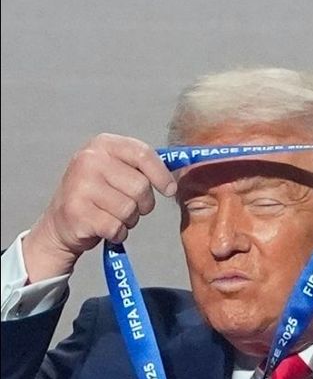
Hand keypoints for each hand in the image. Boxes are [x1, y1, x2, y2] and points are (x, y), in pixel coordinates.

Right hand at [22, 134, 175, 282]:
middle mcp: (88, 160)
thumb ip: (143, 166)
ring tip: (111, 215)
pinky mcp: (77, 212)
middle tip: (127, 207)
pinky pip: (117, 228)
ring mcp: (80, 185)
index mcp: (102, 144)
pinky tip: (103, 227)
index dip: (162, 175)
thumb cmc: (100, 196)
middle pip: (141, 187)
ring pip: (130, 210)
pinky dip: (117, 233)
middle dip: (143, 204)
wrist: (62, 222)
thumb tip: (184, 164)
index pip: (143, 154)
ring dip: (129, 220)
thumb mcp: (118, 170)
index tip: (169, 190)